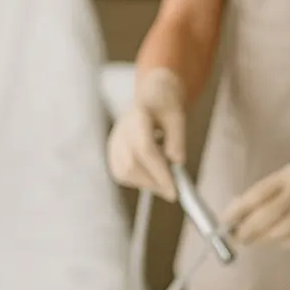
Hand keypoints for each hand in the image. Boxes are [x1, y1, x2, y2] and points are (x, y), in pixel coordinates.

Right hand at [106, 66, 186, 200]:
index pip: (145, 149)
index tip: (174, 190)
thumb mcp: (177, 117)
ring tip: (164, 176)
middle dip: (154, 182)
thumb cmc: (164, 106)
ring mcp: (113, 141)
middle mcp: (120, 129)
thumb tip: (176, 162)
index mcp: (137, 116)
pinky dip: (139, 180)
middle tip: (173, 188)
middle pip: (131, 165)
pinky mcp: (112, 153)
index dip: (159, 172)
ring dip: (147, 182)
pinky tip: (152, 172)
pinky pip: (122, 174)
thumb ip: (177, 140)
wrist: (151, 99)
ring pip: (124, 173)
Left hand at [222, 129, 289, 247]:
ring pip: (280, 232)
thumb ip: (263, 192)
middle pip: (268, 216)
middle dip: (247, 230)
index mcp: (289, 176)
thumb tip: (235, 210)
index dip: (238, 210)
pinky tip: (274, 238)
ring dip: (261, 238)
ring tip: (251, 238)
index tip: (224, 220)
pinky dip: (280, 242)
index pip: (258, 194)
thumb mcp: (285, 175)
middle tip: (234, 236)